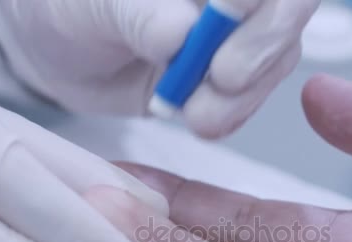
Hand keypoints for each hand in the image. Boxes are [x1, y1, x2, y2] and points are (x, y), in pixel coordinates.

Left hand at [0, 0, 318, 137]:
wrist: (62, 54)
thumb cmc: (69, 9)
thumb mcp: (92, 6)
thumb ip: (138, 15)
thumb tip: (182, 34)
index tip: (227, 9)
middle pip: (289, 8)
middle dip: (260, 46)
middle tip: (220, 77)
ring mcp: (240, 35)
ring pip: (278, 57)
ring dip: (243, 95)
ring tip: (195, 115)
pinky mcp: (231, 78)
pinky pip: (252, 98)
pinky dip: (231, 116)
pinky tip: (198, 119)